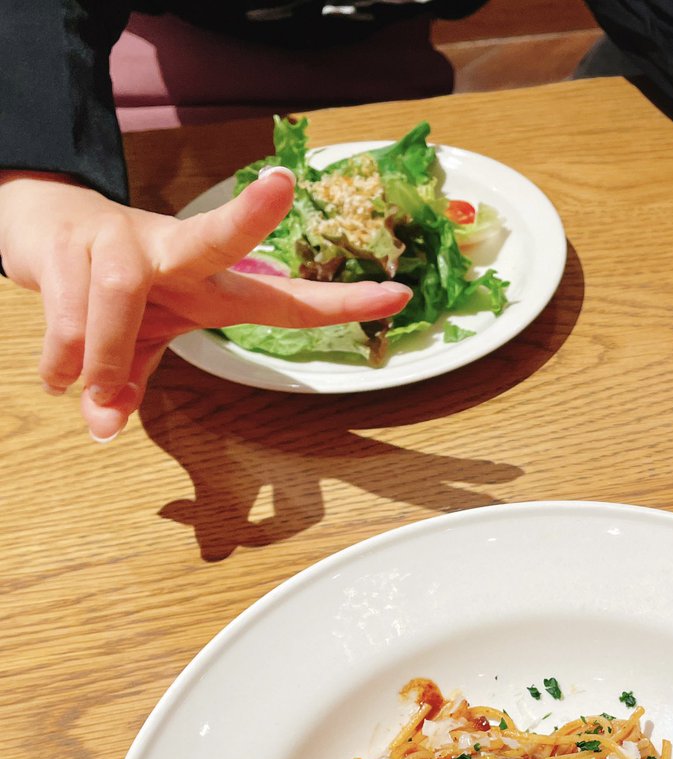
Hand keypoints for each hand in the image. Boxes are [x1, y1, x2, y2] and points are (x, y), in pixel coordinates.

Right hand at [0, 167, 411, 439]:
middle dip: (249, 216)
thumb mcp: (141, 339)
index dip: (342, 302)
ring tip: (76, 385)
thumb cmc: (114, 287)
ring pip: (120, 298)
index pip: (285, 296)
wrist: (41, 228)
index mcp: (213, 285)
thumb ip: (135, 379)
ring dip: (101, 353)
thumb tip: (103, 426)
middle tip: (279, 185)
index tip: (398, 296)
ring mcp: (125, 239)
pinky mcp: (72, 238)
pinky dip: (64, 355)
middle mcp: (177, 251)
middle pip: (218, 235)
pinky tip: (56, 376)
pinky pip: (71, 310)